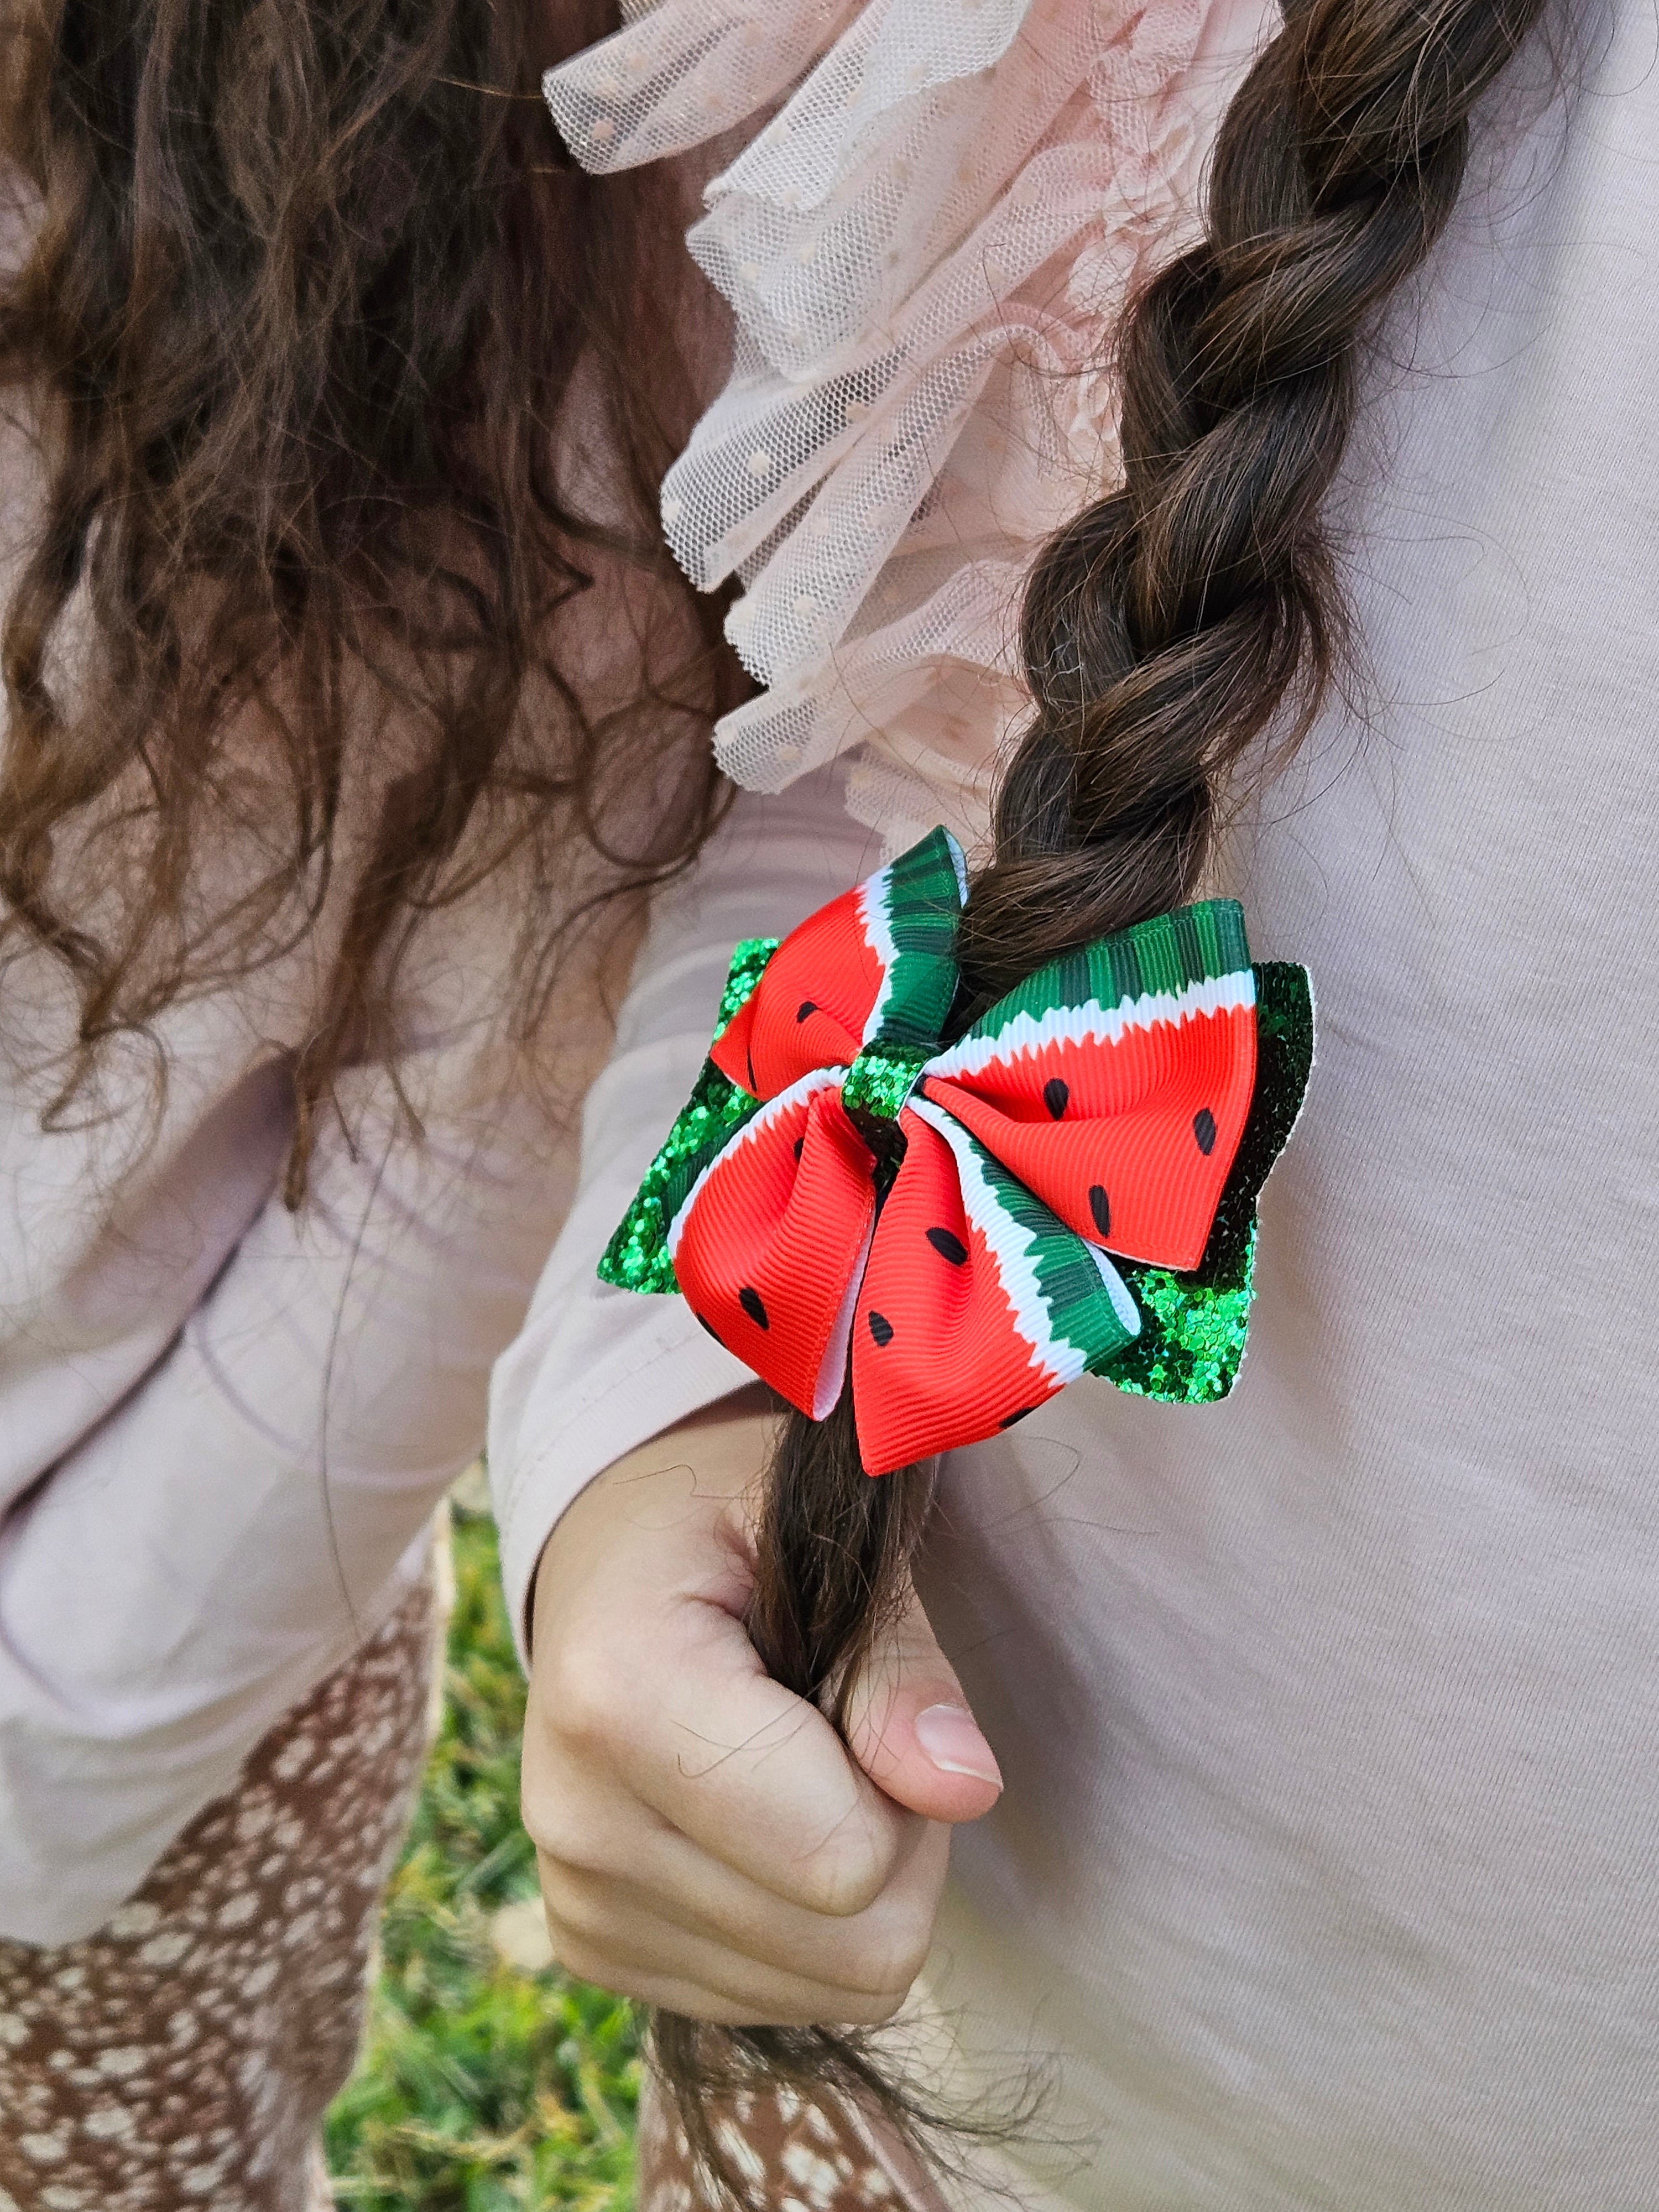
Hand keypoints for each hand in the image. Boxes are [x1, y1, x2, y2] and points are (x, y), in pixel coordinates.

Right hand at [522, 1393, 1001, 2026]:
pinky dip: (805, 1924)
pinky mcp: (591, 1951)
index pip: (842, 1860)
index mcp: (619, 1692)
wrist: (611, 1557)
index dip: (903, 1784)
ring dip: (855, 1889)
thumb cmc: (733, 1526)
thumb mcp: (832, 1546)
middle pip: (853, 1946)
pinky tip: (756, 1821)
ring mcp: (578, 1900)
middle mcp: (576, 1818)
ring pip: (829, 1991)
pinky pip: (779, 2003)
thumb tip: (965, 1789)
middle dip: (896, 1844)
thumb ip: (902, 1668)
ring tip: (795, 1766)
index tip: (855, 1688)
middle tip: (844, 1731)